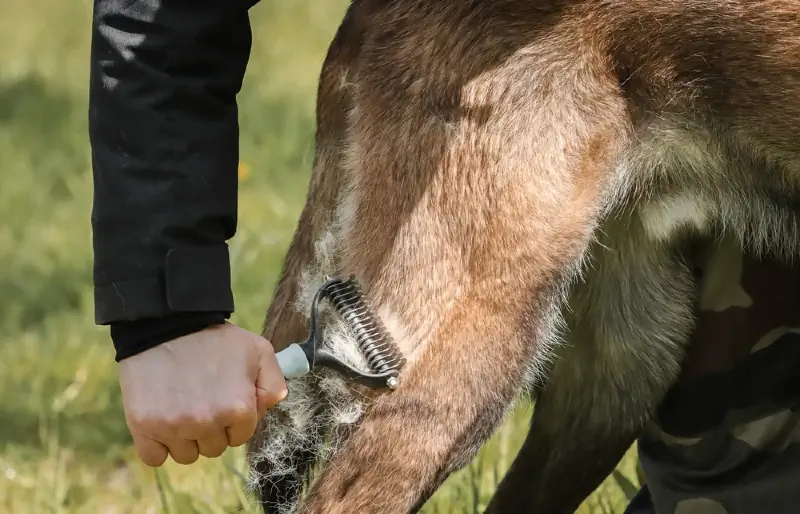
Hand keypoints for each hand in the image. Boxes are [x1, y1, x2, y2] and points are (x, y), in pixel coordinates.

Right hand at [118, 322, 287, 466]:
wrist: (166, 323)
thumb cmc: (214, 338)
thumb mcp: (257, 350)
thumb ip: (273, 382)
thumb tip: (269, 407)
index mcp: (238, 408)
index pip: (240, 437)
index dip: (233, 419)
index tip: (222, 399)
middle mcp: (207, 422)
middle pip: (214, 448)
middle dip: (211, 430)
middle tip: (201, 399)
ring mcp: (173, 426)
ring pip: (186, 456)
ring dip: (185, 438)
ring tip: (181, 406)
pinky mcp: (143, 426)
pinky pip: (154, 458)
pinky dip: (157, 446)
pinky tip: (162, 421)